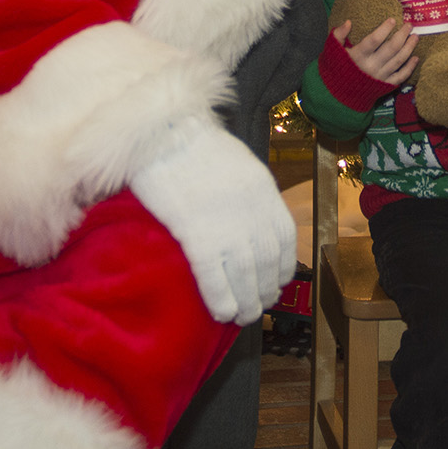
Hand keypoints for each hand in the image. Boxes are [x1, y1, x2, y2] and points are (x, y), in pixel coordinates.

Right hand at [131, 121, 295, 324]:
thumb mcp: (237, 161)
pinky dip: (221, 299)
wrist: (163, 131)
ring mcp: (227, 225)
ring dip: (247, 303)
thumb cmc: (192, 141)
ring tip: (242, 316)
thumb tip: (248, 220)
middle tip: (259, 306)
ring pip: (246, 277)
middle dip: (265, 291)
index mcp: (264, 191)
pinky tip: (221, 313)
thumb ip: (248, 192)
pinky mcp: (197, 235)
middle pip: (266, 264)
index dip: (283, 267)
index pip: (284, 240)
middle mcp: (253, 212)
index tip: (277, 282)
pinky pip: (215, 278)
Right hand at [334, 18, 417, 85]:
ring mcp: (380, 76)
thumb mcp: (332, 50)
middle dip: (402, 35)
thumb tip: (349, 22)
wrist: (340, 93)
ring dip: (409, 48)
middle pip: (391, 48)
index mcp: (358, 56)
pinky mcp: (385, 85)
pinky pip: (401, 76)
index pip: (374, 40)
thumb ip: (338, 35)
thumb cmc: (337, 67)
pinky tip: (416, 58)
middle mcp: (371, 66)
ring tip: (415, 37)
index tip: (393, 19)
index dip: (384, 29)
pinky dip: (410, 67)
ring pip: (399, 60)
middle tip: (409, 25)